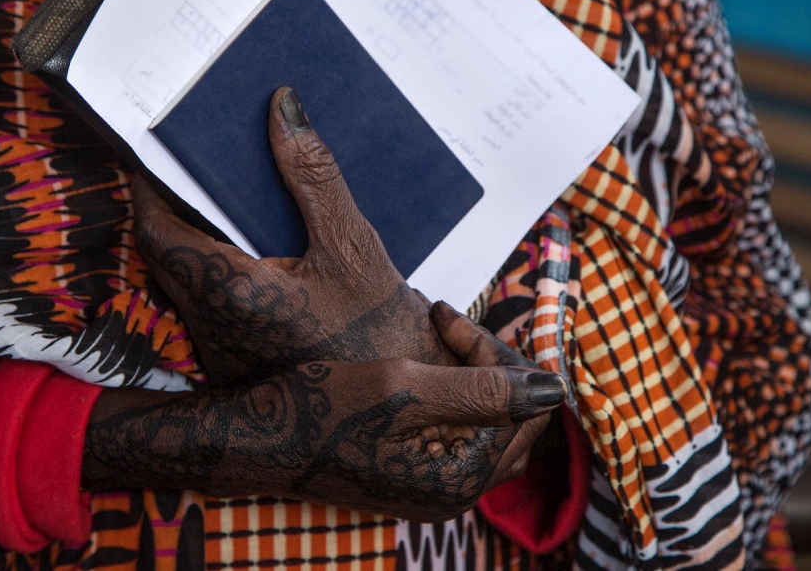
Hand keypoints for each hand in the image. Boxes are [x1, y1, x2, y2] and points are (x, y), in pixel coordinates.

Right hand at [81, 324, 566, 521]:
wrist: (257, 437)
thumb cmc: (319, 408)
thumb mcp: (403, 388)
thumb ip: (483, 389)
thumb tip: (553, 390)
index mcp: (460, 475)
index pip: (526, 407)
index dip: (498, 354)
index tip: (446, 319)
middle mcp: (455, 490)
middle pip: (515, 418)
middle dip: (491, 364)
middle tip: (447, 326)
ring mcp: (434, 486)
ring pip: (487, 421)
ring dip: (472, 374)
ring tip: (432, 336)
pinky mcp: (415, 474)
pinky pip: (458, 430)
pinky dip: (451, 391)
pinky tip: (419, 363)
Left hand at [133, 87, 462, 385]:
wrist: (399, 409)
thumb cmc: (381, 332)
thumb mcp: (353, 246)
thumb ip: (313, 176)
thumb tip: (282, 107)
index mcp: (232, 295)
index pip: (158, 230)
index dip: (150, 185)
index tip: (163, 148)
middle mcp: (212, 328)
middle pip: (166, 253)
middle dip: (175, 206)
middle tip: (198, 165)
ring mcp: (219, 352)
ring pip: (184, 281)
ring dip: (197, 239)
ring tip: (228, 199)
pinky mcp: (233, 363)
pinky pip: (208, 303)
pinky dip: (219, 268)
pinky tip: (255, 250)